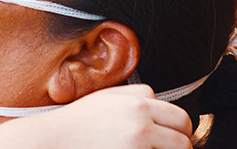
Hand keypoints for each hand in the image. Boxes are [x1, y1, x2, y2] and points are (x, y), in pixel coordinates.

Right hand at [0, 85, 191, 148]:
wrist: (53, 141)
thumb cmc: (77, 122)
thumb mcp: (104, 98)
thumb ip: (133, 94)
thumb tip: (155, 96)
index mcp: (137, 104)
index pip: (180, 117)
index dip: (180, 130)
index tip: (173, 138)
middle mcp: (140, 124)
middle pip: (183, 139)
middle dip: (179, 147)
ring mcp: (137, 146)